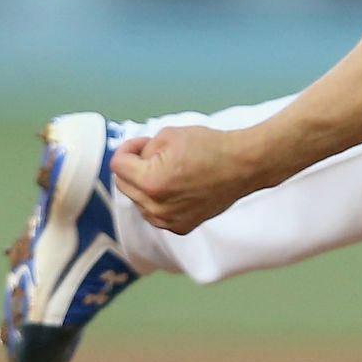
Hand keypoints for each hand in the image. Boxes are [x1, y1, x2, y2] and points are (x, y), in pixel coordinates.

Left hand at [109, 126, 260, 235]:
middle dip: (134, 167)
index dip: (129, 148)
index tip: (144, 143)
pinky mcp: (180, 228)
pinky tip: (179, 187)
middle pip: (124, 185)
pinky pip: (156, 213)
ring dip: (146, 185)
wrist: (243, 166)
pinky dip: (160, 200)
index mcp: (151, 182)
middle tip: (156, 154)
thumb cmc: (210, 147)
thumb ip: (144, 148)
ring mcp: (168, 221)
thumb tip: (135, 159)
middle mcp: (156, 207)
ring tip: (171, 171)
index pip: (118, 165)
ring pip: (139, 201)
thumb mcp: (169, 134)